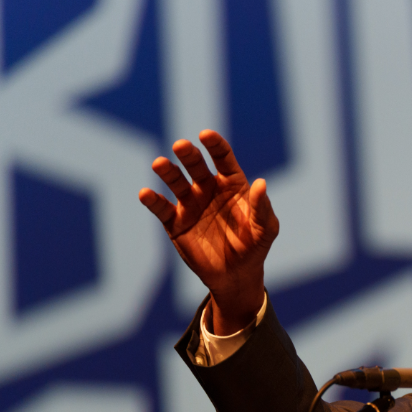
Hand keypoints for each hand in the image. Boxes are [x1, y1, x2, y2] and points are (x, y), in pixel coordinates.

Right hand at [138, 131, 277, 333]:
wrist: (235, 276)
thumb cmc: (254, 248)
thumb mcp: (265, 229)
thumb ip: (262, 207)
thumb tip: (261, 183)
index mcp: (231, 184)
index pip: (223, 158)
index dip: (215, 145)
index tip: (206, 135)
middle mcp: (208, 189)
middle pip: (196, 166)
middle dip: (188, 154)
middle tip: (181, 146)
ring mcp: (190, 204)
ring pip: (176, 182)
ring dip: (167, 172)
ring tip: (159, 163)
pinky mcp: (174, 222)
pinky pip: (161, 208)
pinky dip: (152, 200)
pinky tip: (146, 193)